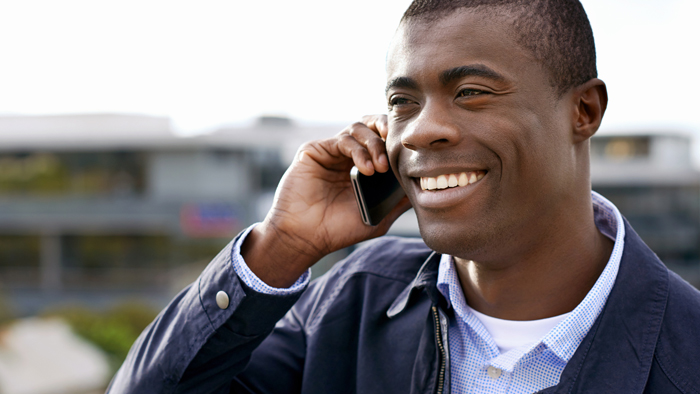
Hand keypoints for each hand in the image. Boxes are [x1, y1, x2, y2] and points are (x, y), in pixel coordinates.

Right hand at [241, 115, 411, 287]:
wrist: (305, 237)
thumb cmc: (338, 229)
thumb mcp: (378, 216)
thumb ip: (398, 200)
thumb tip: (425, 187)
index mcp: (362, 166)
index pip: (383, 140)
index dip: (397, 140)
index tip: (411, 152)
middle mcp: (347, 155)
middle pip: (371, 126)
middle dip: (387, 130)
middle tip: (397, 147)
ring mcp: (331, 151)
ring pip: (358, 128)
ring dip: (374, 144)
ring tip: (379, 168)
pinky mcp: (315, 150)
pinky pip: (343, 139)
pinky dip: (358, 150)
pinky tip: (366, 169)